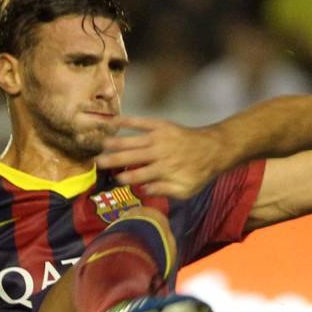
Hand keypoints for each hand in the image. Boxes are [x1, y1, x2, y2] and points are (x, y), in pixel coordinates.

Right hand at [97, 116, 229, 198]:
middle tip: (96, 162)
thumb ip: (164, 190)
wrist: (214, 149)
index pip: (138, 176)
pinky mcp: (161, 125)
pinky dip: (127, 121)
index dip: (125, 178)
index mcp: (163, 170)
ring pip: (132, 140)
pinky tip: (113, 120)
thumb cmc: (198, 173)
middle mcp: (158, 153)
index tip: (113, 180)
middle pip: (131, 157)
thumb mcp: (185, 190)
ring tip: (100, 144)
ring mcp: (159, 137)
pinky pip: (141, 122)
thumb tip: (143, 190)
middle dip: (113, 160)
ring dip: (115, 142)